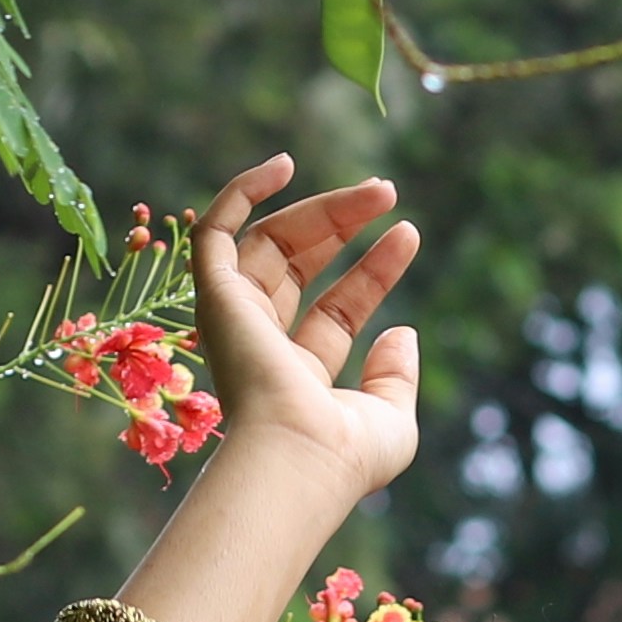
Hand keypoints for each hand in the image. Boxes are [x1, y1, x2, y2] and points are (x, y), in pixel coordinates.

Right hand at [176, 154, 425, 499]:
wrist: (299, 456)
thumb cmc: (345, 453)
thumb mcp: (390, 418)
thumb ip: (395, 377)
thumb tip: (402, 332)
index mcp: (296, 377)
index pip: (335, 309)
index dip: (373, 271)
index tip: (407, 234)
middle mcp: (259, 346)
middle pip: (299, 267)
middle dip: (343, 226)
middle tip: (388, 192)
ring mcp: (233, 320)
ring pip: (270, 242)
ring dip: (322, 207)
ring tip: (380, 188)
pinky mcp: (214, 297)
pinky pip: (213, 232)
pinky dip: (240, 193)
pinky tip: (283, 164)